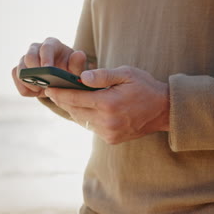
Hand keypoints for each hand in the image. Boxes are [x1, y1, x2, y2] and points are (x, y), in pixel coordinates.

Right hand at [12, 37, 91, 97]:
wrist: (61, 78)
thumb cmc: (70, 71)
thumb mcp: (77, 69)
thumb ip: (78, 63)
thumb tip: (79, 54)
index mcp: (52, 44)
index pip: (46, 48)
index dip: (46, 59)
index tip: (47, 70)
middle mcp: (36, 48)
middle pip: (29, 57)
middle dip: (35, 72)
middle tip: (44, 85)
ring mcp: (26, 58)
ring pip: (20, 68)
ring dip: (29, 82)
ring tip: (41, 90)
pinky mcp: (19, 69)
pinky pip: (16, 77)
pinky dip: (24, 88)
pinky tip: (36, 92)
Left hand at [45, 66, 169, 143]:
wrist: (164, 110)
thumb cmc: (145, 87)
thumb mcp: (126, 74)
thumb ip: (102, 75)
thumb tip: (81, 77)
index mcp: (108, 103)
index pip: (75, 98)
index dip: (59, 93)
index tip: (48, 88)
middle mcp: (106, 121)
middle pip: (75, 111)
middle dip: (63, 101)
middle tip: (54, 92)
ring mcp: (109, 133)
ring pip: (82, 121)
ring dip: (73, 110)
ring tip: (66, 99)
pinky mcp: (111, 139)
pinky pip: (91, 127)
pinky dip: (85, 118)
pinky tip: (84, 109)